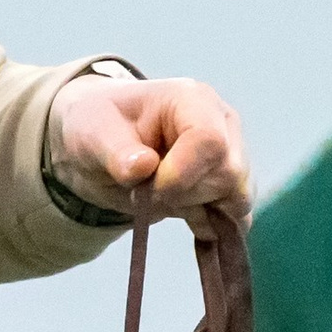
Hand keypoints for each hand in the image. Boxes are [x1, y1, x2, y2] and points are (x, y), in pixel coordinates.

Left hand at [46, 73, 248, 226]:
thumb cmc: (99, 129)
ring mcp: (231, 156)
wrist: (103, 145)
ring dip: (197, 213)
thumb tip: (142, 166)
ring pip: (237, 201)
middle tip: (148, 193)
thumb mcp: (92, 134)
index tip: (149, 190)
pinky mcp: (229, 187)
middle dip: (185, 197)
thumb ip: (115, 152)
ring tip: (162, 198)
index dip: (181, 176)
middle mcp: (222, 124)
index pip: (210, 142)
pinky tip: (187, 224)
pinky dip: (212, 230)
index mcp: (192, 100)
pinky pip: (238, 219)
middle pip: (229, 176)